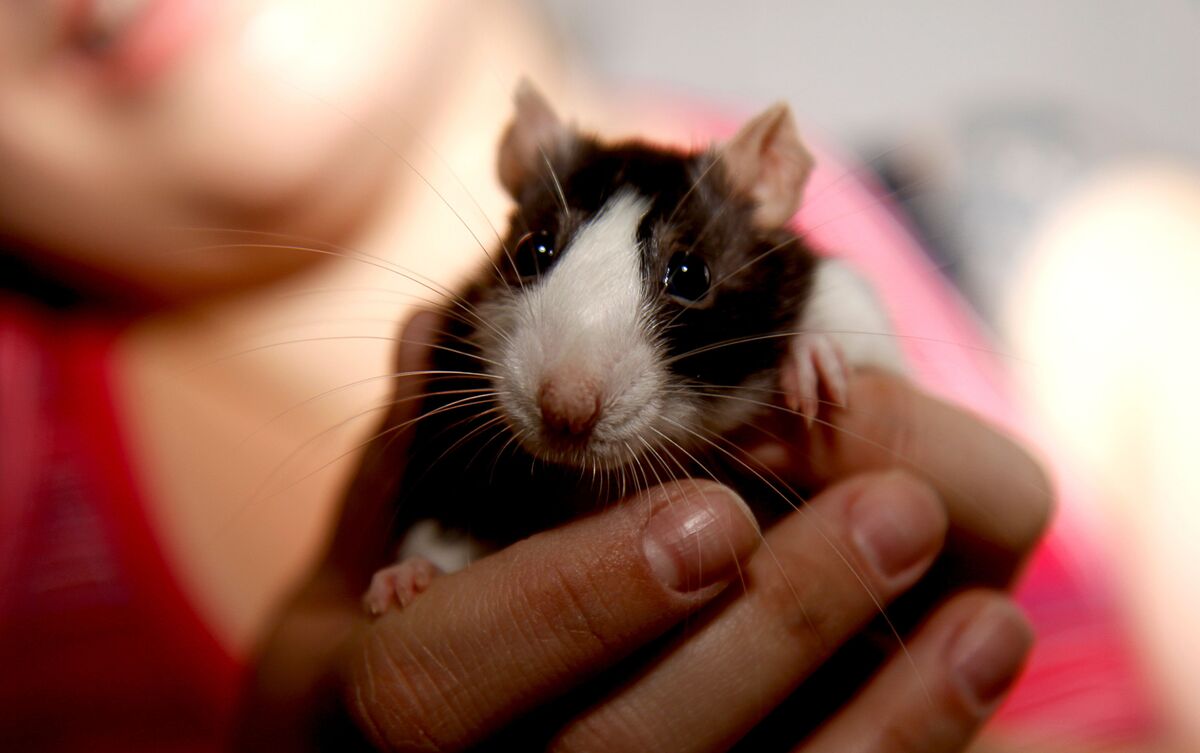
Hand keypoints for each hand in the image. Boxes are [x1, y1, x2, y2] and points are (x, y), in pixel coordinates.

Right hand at [236, 314, 1050, 751]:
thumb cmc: (354, 687)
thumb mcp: (341, 586)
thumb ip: (392, 477)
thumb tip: (425, 325)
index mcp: (364, 711)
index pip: (445, 679)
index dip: (575, 601)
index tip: (705, 516)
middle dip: (768, 631)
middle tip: (887, 509)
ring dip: (878, 714)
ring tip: (986, 610)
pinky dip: (902, 743)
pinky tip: (981, 648)